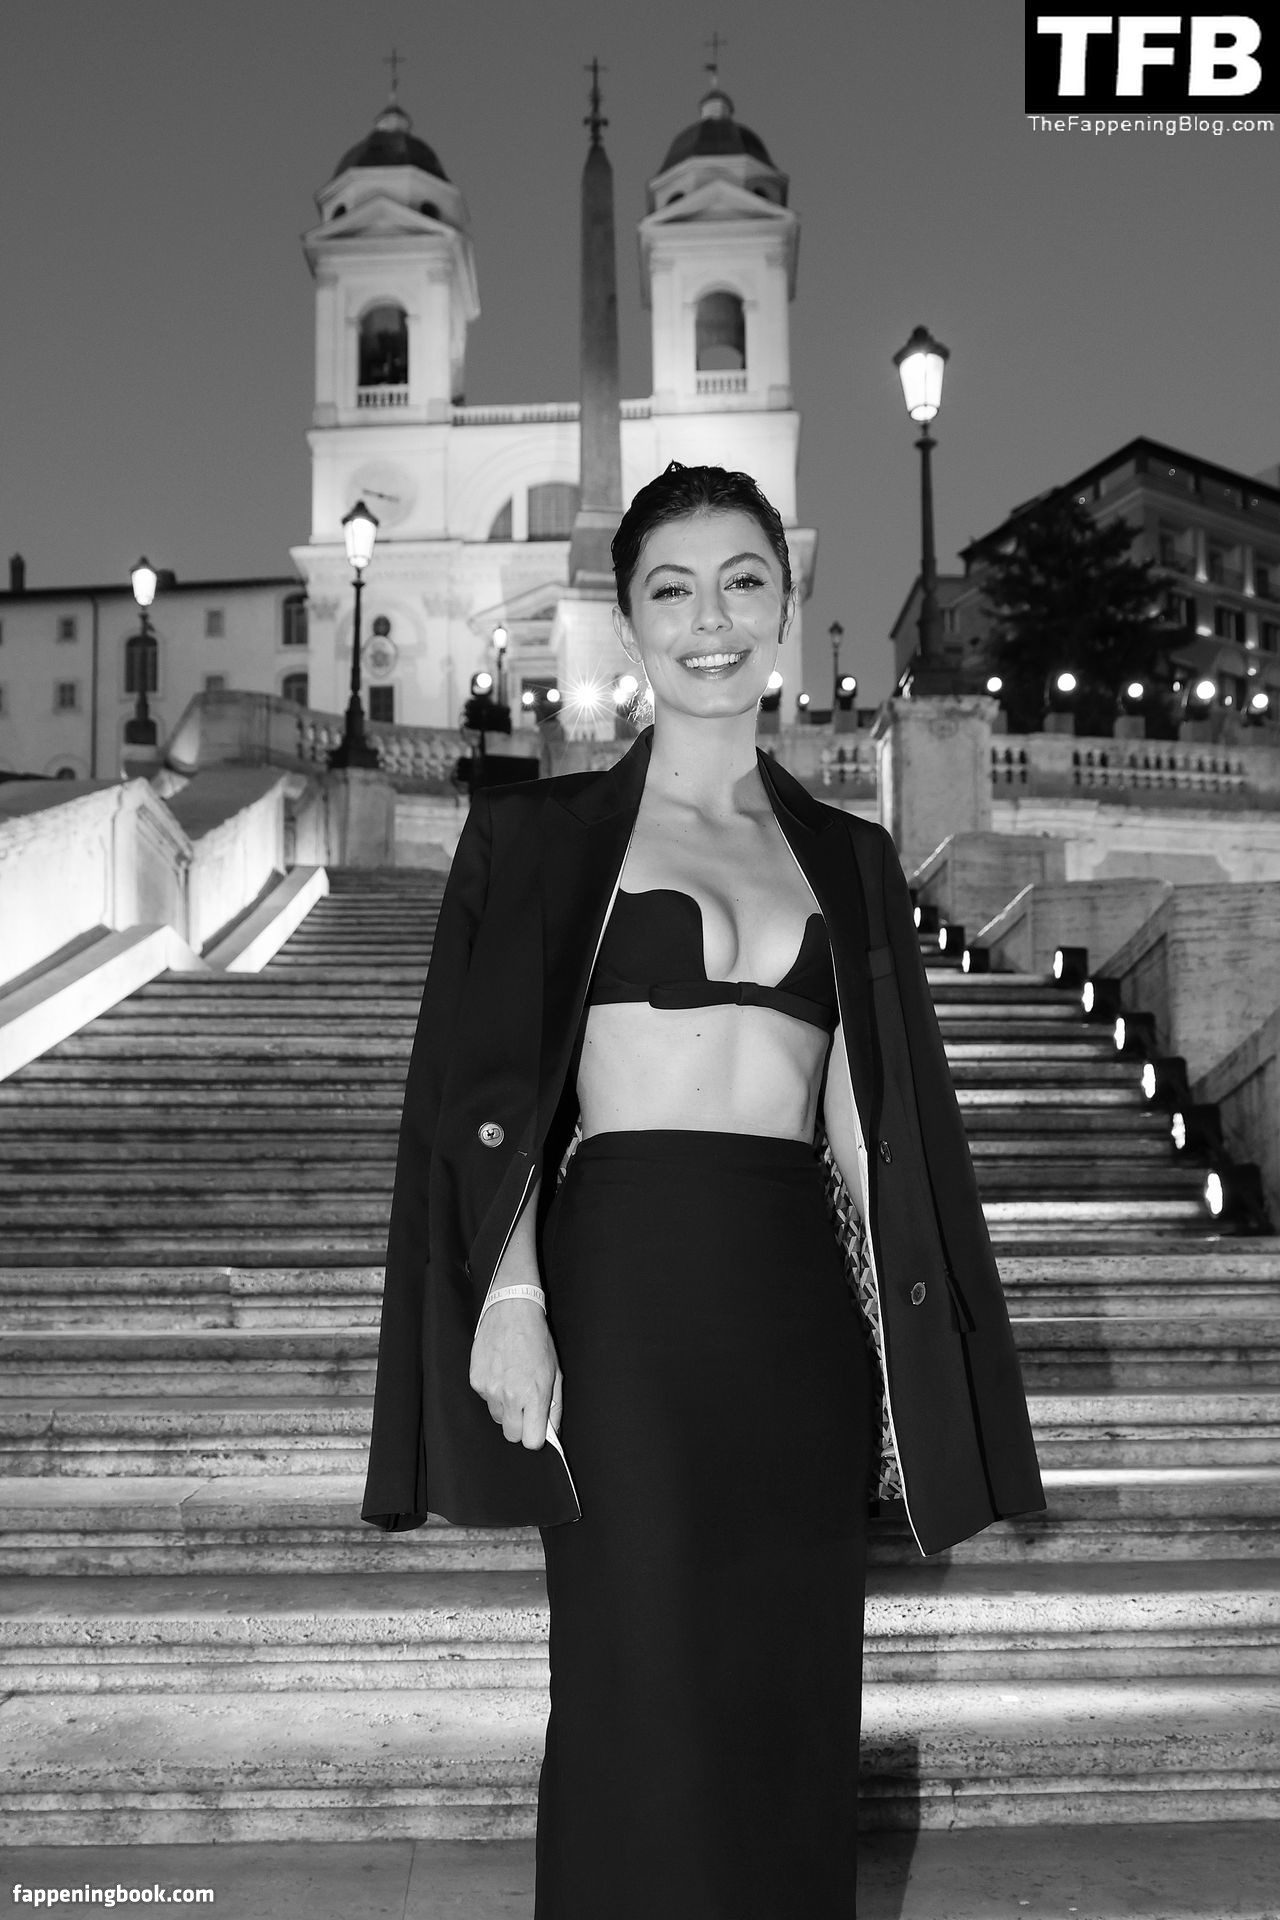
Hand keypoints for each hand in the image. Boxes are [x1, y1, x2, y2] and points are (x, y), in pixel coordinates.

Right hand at [469, 1298, 563, 1448]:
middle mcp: (510, 1396)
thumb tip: (552, 1429)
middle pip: (511, 1435)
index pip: (531, 1441)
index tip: (537, 1428)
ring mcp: (490, 1389)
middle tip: (525, 1406)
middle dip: (520, 1426)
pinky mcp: (475, 1380)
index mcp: (534, 1395)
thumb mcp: (555, 1371)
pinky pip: (485, 1398)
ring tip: (512, 1382)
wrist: (512, 1311)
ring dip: (505, 1407)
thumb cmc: (537, 1339)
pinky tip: (500, 1372)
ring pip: (497, 1416)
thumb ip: (554, 1405)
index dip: (535, 1437)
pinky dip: (492, 1391)